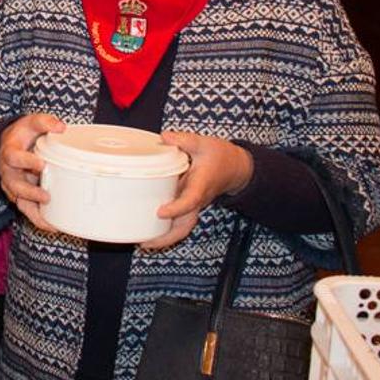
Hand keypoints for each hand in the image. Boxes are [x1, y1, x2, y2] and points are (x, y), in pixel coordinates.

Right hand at [0, 114, 64, 233]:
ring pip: (19, 202)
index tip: (41, 164)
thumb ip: (44, 122)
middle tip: (46, 196)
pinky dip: (39, 220)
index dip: (26, 162)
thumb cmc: (22, 135)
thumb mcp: (30, 123)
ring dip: (34, 211)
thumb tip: (61, 127)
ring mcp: (13, 186)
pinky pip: (27, 211)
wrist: (8, 146)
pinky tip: (53, 227)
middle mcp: (8, 172)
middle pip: (14, 185)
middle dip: (29, 192)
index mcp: (10, 153)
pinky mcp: (20, 196)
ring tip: (51, 220)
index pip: (14, 158)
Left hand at [141, 131, 253, 250]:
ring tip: (143, 243)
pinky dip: (165, 230)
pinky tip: (148, 232)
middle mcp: (197, 199)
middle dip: (167, 237)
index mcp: (201, 185)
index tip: (160, 212)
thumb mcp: (204, 143)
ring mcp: (194, 205)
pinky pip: (179, 222)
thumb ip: (185, 140)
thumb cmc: (220, 156)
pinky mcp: (189, 206)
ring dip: (165, 238)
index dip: (176, 208)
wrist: (236, 168)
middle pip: (185, 225)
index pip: (190, 201)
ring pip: (182, 228)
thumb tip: (165, 137)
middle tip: (146, 243)